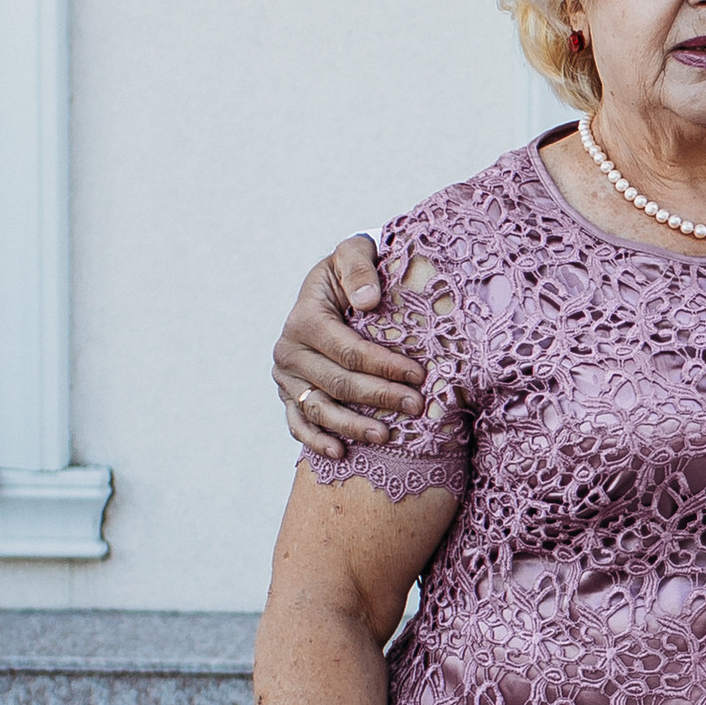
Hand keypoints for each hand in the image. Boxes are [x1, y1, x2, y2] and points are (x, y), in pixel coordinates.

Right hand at [273, 238, 419, 457]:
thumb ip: (359, 267)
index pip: (349, 350)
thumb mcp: (353, 252)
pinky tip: (340, 452)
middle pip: (338, 383)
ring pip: (319, 409)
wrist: (330, 287)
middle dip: (380, 396)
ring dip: (353, 426)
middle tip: (416, 406)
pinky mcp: (287, 395)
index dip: (384, 365)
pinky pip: (298, 423)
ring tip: (386, 435)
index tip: (419, 374)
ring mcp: (285, 377)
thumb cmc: (351, 271)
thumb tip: (368, 301)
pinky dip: (316, 441)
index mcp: (304, 317)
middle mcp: (288, 350)